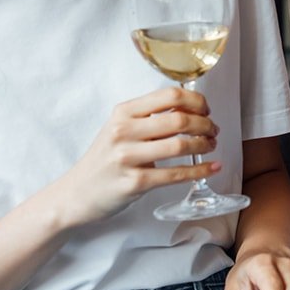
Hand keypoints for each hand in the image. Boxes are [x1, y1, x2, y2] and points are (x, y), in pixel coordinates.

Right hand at [51, 86, 219, 227]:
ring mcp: (128, 158)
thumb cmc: (104, 159)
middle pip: (179, 119)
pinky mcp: (135, 183)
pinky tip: (212, 167)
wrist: (76, 193)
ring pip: (180, 145)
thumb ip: (149, 117)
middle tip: (214, 130)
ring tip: (211, 145)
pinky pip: (176, 174)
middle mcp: (124, 131)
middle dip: (205, 124)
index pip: (170, 95)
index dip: (196, 100)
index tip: (206, 109)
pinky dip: (200, 170)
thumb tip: (191, 110)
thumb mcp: (120, 128)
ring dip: (204, 144)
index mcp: (124, 112)